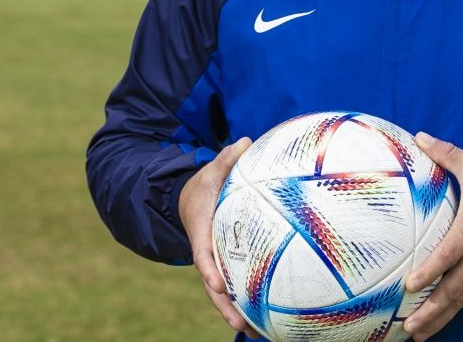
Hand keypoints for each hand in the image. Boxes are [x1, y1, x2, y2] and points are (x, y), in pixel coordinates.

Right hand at [178, 137, 258, 338]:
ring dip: (240, 313)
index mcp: (201, 233)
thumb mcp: (210, 170)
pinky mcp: (229, 265)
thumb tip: (245, 140)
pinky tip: (274, 316)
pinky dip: (252, 299)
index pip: (202, 255)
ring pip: (227, 293)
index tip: (217, 283)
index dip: (209, 270)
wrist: (188, 200)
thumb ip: (226, 159)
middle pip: (214, 287)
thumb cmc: (203, 185)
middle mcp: (208, 254)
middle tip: (242, 325)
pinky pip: (240, 284)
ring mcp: (218, 263)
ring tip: (261, 334)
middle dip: (226, 307)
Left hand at [403, 132, 462, 341]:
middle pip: (454, 288)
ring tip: (415, 335)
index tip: (409, 284)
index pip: (450, 252)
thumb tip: (418, 135)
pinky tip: (434, 324)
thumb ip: (446, 154)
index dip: (430, 269)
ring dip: (438, 318)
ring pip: (460, 299)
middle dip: (430, 309)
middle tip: (408, 326)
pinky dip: (450, 313)